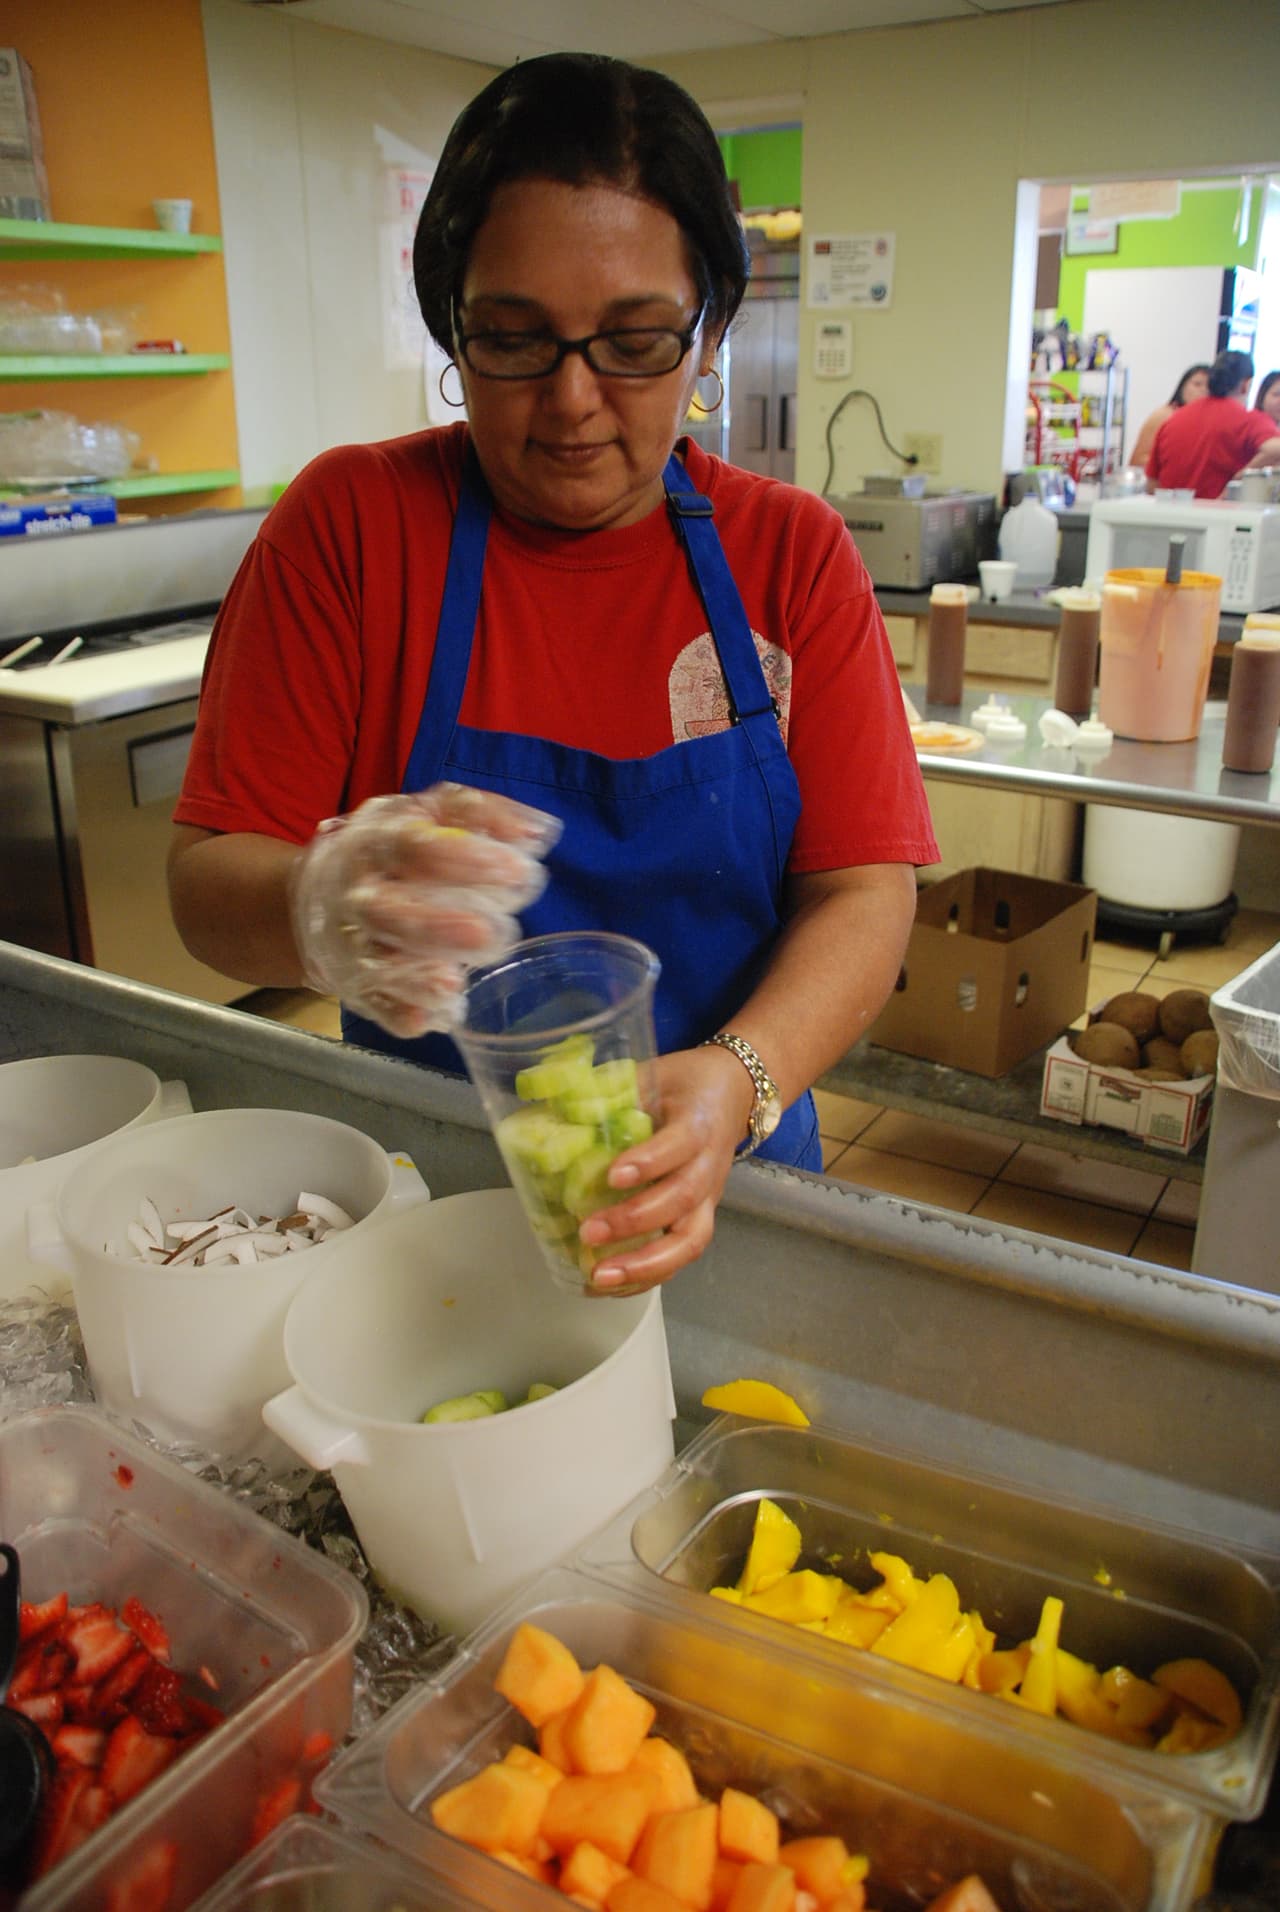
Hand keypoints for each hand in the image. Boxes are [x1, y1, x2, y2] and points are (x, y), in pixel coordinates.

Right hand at [287, 785, 560, 1037]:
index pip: (413, 846)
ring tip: (457, 984)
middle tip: (498, 933)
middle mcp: (356, 893)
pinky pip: (373, 1004)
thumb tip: (540, 834)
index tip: (520, 870)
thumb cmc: (392, 848)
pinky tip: (434, 1018)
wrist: (315, 891)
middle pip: (386, 911)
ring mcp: (349, 942)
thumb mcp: (429, 813)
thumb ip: (481, 815)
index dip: (464, 859)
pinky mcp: (353, 984)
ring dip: (415, 977)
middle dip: (439, 926)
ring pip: (374, 963)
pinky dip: (399, 1014)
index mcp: (377, 841)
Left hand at [575, 1044, 755, 1291]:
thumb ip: (608, 1091)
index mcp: (698, 1122)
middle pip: (684, 1201)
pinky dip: (646, 1277)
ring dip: (645, 1265)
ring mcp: (708, 1198)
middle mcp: (708, 1165)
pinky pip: (680, 1257)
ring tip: (600, 1276)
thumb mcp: (651, 1074)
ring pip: (690, 1241)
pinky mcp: (700, 1218)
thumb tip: (545, 1106)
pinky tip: (608, 1285)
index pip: (680, 1145)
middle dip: (636, 1222)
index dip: (649, 1162)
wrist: (733, 1093)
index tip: (611, 1176)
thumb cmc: (684, 1085)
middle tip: (589, 1232)